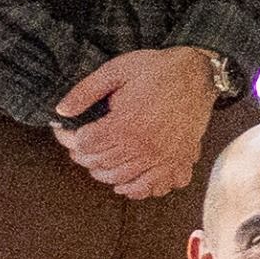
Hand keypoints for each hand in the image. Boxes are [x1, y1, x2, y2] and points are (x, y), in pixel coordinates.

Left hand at [48, 43, 223, 200]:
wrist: (199, 73)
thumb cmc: (157, 69)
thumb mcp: (116, 70)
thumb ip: (85, 91)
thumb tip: (61, 111)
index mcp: (125, 125)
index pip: (84, 145)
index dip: (68, 138)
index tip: (64, 130)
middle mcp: (143, 148)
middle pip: (100, 165)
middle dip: (83, 156)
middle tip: (79, 145)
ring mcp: (163, 158)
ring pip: (122, 180)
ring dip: (105, 174)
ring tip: (99, 162)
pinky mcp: (179, 161)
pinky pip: (156, 187)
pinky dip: (139, 189)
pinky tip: (128, 181)